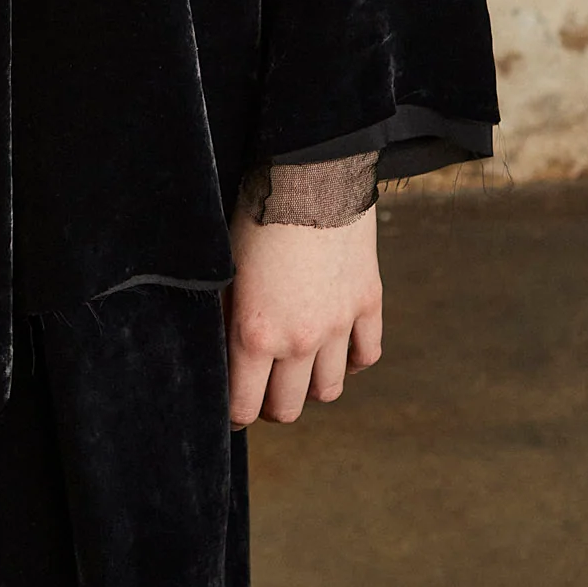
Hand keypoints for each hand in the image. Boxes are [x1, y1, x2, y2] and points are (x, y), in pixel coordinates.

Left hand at [225, 203, 382, 426]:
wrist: (310, 173)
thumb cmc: (255, 217)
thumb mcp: (224, 271)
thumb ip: (223, 319)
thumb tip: (220, 354)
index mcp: (255, 335)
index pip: (244, 406)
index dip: (234, 413)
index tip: (232, 406)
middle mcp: (299, 340)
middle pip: (288, 408)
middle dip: (270, 406)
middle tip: (262, 389)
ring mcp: (339, 325)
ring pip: (328, 391)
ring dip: (310, 387)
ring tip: (297, 370)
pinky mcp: (367, 303)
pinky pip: (366, 356)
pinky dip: (350, 361)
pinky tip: (335, 349)